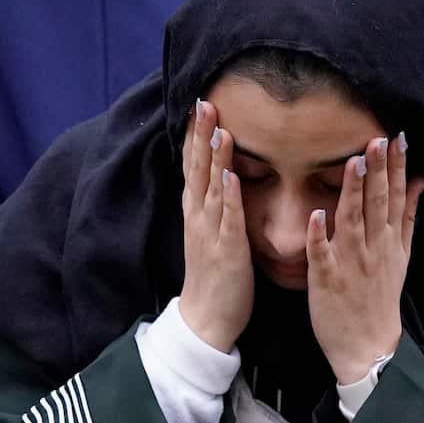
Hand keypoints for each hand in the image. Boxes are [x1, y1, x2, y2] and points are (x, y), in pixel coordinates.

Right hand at [179, 99, 253, 353]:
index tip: (198, 106)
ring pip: (210, 186)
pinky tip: (230, 173)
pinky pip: (227, 218)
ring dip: (214, 155)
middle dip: (200, 134)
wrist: (205, 322)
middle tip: (203, 101)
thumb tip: (224, 181)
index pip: (194, 167)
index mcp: (196, 213)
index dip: (194, 137)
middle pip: (198, 168)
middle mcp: (199, 217)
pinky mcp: (226, 251)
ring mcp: (211, 233)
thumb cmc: (214, 281)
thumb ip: (216, 208)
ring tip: (217, 124)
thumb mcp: (212, 236)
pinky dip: (227, 195)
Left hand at [307, 134, 423, 385]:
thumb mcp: (402, 256)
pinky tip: (316, 214)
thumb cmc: (381, 299)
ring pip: (352, 223)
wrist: (369, 347)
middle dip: (378, 172)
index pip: (396, 198)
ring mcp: (350, 264)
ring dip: (353, 193)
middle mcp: (373, 249)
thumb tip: (420, 179)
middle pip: (377, 205)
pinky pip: (322, 256)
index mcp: (390, 242)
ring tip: (352, 163)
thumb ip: (409, 216)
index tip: (397, 138)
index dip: (397, 168)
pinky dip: (319, 236)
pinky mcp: (327, 281)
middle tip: (377, 139)